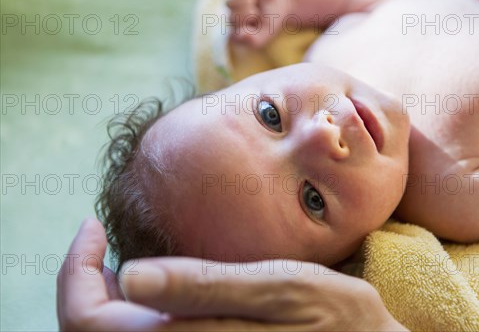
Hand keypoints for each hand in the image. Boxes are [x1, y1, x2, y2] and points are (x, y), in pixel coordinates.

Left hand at [58, 218, 406, 330]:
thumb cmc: (333, 320)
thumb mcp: (278, 289)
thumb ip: (204, 286)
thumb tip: (130, 274)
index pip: (89, 321)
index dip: (76, 272)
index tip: (93, 225)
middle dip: (83, 282)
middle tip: (102, 239)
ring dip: (102, 298)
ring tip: (120, 258)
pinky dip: (127, 313)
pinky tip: (151, 289)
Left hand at [226, 0, 290, 47]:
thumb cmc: (272, 19)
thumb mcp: (266, 33)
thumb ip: (253, 40)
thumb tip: (239, 35)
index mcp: (235, 32)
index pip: (235, 32)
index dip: (250, 27)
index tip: (260, 24)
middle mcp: (229, 17)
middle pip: (232, 16)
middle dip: (250, 12)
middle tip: (258, 11)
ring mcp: (230, 0)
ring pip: (230, 2)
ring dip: (248, 0)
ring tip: (255, 1)